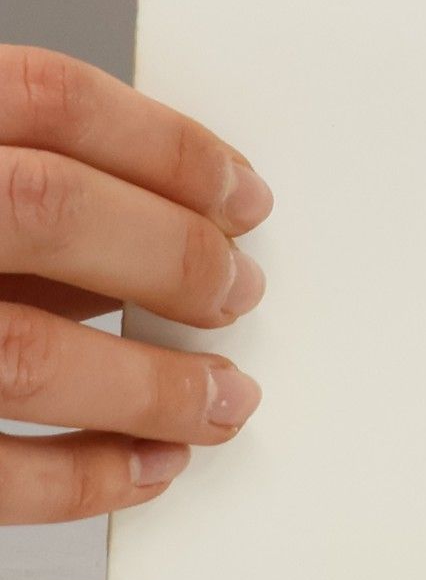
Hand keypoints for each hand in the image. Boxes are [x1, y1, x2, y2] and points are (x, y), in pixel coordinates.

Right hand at [0, 47, 269, 524]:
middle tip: (243, 295)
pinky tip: (148, 468)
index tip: (248, 197)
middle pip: (53, 208)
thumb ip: (24, 187)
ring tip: (224, 402)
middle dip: (174, 257)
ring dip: (150, 388)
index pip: (50, 101)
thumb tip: (168, 230)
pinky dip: (81, 479)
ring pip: (26, 353)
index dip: (170, 149)